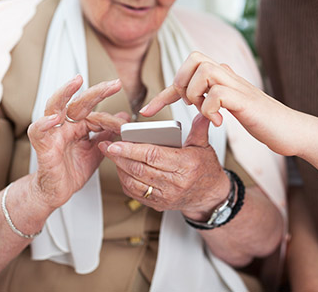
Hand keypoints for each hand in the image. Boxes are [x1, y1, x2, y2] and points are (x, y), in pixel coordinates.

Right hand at [28, 75, 128, 209]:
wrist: (57, 192)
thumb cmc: (72, 170)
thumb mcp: (97, 150)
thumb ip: (108, 134)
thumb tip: (124, 117)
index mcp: (78, 125)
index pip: (96, 114)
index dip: (111, 119)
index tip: (125, 125)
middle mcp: (65, 125)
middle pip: (78, 102)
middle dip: (96, 92)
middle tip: (114, 84)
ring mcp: (52, 133)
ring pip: (54, 106)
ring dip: (64, 93)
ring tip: (76, 82)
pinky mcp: (43, 146)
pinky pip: (38, 132)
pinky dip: (44, 124)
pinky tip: (54, 119)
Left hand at [99, 114, 229, 219]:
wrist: (210, 196)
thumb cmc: (205, 169)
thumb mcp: (204, 146)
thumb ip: (199, 129)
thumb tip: (202, 113)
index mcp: (186, 165)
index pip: (153, 156)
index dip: (131, 149)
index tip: (117, 143)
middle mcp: (176, 183)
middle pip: (140, 169)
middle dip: (119, 157)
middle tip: (107, 146)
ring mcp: (166, 196)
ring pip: (134, 182)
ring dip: (119, 168)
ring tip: (112, 155)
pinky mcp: (159, 204)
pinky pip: (135, 193)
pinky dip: (125, 180)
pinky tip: (121, 169)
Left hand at [140, 51, 298, 155]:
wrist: (291, 130)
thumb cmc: (261, 121)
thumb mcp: (231, 108)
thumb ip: (214, 98)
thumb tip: (196, 97)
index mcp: (223, 77)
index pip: (187, 73)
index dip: (163, 93)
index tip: (146, 112)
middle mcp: (229, 75)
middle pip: (194, 57)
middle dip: (183, 82)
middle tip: (190, 105)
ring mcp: (238, 86)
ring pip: (204, 71)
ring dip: (196, 95)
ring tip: (205, 113)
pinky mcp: (246, 100)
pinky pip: (217, 94)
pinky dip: (211, 110)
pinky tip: (219, 122)